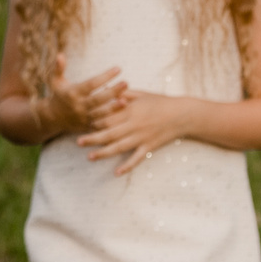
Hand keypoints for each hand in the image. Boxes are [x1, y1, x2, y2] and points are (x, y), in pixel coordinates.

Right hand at [50, 59, 127, 135]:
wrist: (54, 118)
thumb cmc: (59, 94)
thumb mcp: (55, 80)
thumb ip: (58, 68)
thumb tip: (60, 54)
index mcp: (72, 93)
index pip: (91, 84)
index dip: (105, 76)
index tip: (118, 69)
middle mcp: (78, 106)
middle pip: (98, 99)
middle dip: (113, 91)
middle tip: (126, 83)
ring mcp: (84, 118)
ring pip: (101, 114)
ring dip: (114, 108)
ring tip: (127, 100)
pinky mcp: (89, 127)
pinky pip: (102, 125)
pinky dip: (113, 121)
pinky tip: (124, 115)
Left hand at [80, 88, 199, 175]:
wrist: (182, 115)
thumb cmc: (160, 102)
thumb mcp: (141, 93)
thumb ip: (123, 93)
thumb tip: (106, 88)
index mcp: (130, 111)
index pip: (107, 117)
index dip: (93, 121)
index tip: (81, 123)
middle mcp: (133, 125)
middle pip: (109, 133)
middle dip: (92, 138)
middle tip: (78, 142)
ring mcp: (141, 138)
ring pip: (119, 147)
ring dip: (103, 153)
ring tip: (90, 157)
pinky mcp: (149, 147)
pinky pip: (136, 158)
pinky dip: (127, 166)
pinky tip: (117, 172)